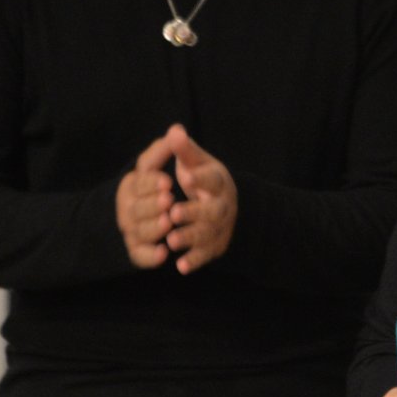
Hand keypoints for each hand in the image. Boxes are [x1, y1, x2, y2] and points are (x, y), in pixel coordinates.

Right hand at [115, 134, 175, 268]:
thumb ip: (164, 151)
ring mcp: (132, 231)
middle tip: (169, 200)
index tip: (167, 180)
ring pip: (139, 231)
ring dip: (153, 228)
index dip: (151, 183)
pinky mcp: (137, 251)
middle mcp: (128, 209)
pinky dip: (149, 256)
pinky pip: (140, 256)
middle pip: (137, 208)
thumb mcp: (153, 167)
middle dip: (152, 204)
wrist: (131, 218)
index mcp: (132, 186)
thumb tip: (177, 129)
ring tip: (167, 222)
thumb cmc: (151, 188)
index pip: (138, 183)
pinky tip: (162, 254)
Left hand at [162, 124, 235, 274]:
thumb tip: (174, 130)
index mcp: (218, 182)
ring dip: (190, 238)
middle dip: (194, 213)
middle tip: (174, 213)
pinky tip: (181, 266)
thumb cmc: (204, 179)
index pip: (213, 179)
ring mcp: (220, 227)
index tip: (187, 176)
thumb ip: (185, 150)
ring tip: (171, 240)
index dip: (201, 179)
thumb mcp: (197, 162)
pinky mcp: (214, 246)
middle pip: (212, 211)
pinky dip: (194, 261)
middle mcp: (222, 206)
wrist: (225, 205)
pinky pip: (206, 255)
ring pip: (207, 234)